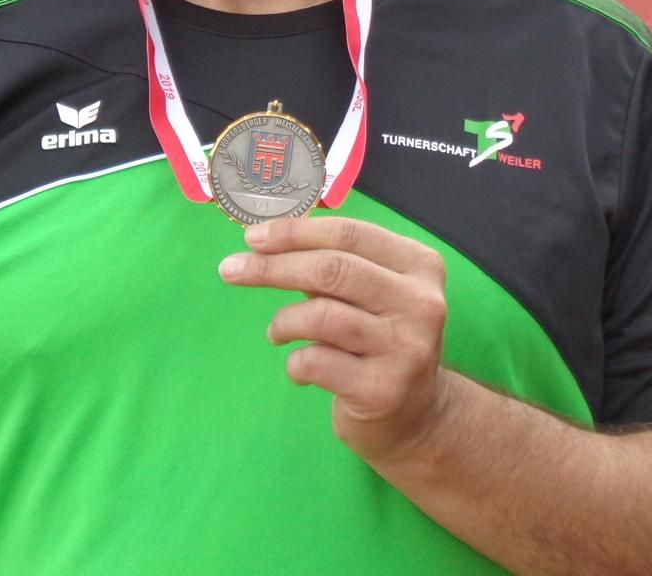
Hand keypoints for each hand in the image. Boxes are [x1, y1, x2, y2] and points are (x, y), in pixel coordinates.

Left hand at [219, 216, 453, 466]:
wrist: (418, 418)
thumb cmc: (380, 341)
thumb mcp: (371, 295)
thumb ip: (332, 267)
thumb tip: (264, 242)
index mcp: (419, 266)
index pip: (350, 234)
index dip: (295, 232)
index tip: (252, 238)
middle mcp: (421, 303)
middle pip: (332, 270)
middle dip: (272, 267)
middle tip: (231, 270)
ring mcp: (406, 348)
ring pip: (321, 315)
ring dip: (284, 322)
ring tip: (276, 333)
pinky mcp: (383, 389)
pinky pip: (317, 361)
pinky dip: (295, 362)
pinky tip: (300, 370)